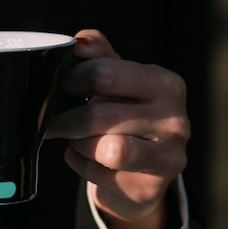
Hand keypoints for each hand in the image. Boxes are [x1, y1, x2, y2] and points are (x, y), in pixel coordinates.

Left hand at [45, 30, 189, 228]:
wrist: (145, 172)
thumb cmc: (130, 117)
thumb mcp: (121, 82)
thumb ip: (101, 56)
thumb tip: (79, 41)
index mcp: (166, 84)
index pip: (105, 73)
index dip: (72, 79)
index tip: (59, 85)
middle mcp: (175, 119)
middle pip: (99, 113)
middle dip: (66, 117)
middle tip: (52, 118)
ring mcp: (168, 156)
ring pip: (104, 148)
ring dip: (77, 142)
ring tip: (74, 137)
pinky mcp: (151, 187)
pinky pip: (98, 173)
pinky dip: (80, 163)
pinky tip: (84, 158)